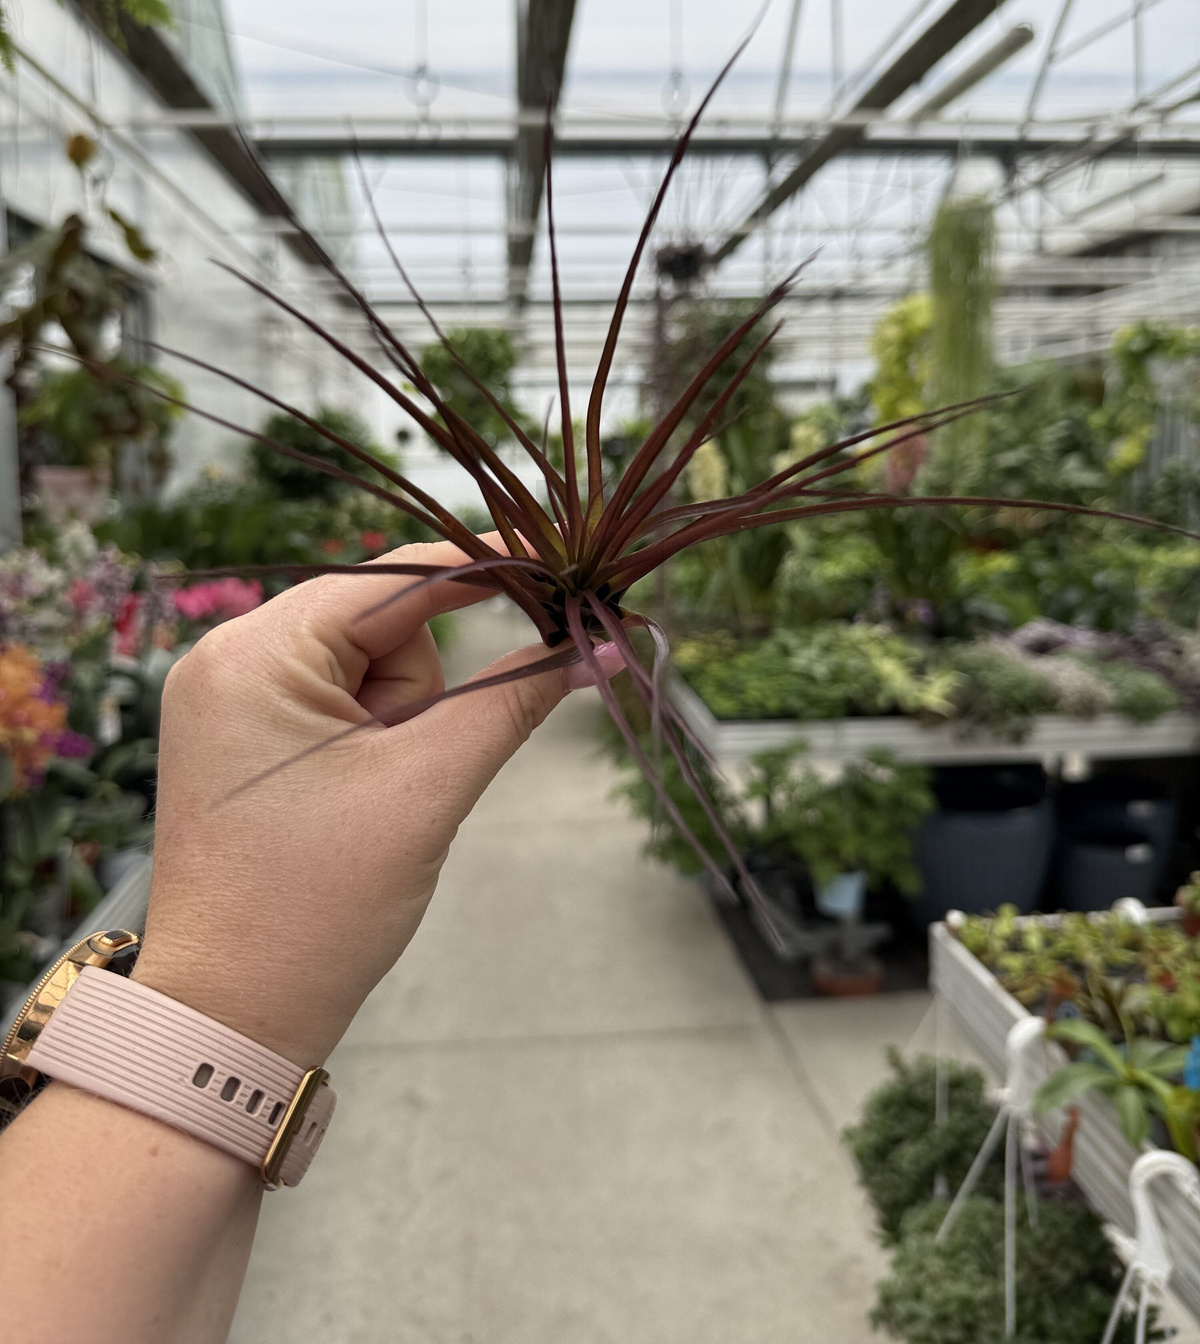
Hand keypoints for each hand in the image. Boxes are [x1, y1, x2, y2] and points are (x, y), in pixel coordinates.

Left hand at [132, 539, 620, 1067]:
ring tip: (372, 803)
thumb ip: (513, 701)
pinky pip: (337, 701)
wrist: (231, 1018)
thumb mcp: (427, 790)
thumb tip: (597, 646)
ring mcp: (227, 697)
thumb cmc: (317, 909)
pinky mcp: (241, 736)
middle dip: (420, 689)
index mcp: (255, 653)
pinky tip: (359, 798)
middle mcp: (227, 657)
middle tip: (406, 772)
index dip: (483, 570)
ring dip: (397, 722)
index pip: (392, 578)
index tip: (559, 564)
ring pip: (365, 666)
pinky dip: (374, 737)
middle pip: (379, 623)